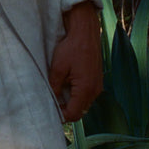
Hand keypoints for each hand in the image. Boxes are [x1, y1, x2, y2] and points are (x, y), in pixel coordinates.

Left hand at [48, 0, 102, 121]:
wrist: (85, 33)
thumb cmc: (71, 48)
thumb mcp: (57, 69)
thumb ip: (54, 88)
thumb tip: (51, 102)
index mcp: (85, 89)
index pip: (74, 115)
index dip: (61, 115)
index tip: (50, 109)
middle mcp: (95, 91)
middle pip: (80, 111)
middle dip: (66, 110)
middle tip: (52, 101)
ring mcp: (98, 86)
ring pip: (84, 104)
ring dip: (72, 102)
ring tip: (59, 92)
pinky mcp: (97, 80)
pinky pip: (87, 95)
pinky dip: (77, 95)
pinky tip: (68, 85)